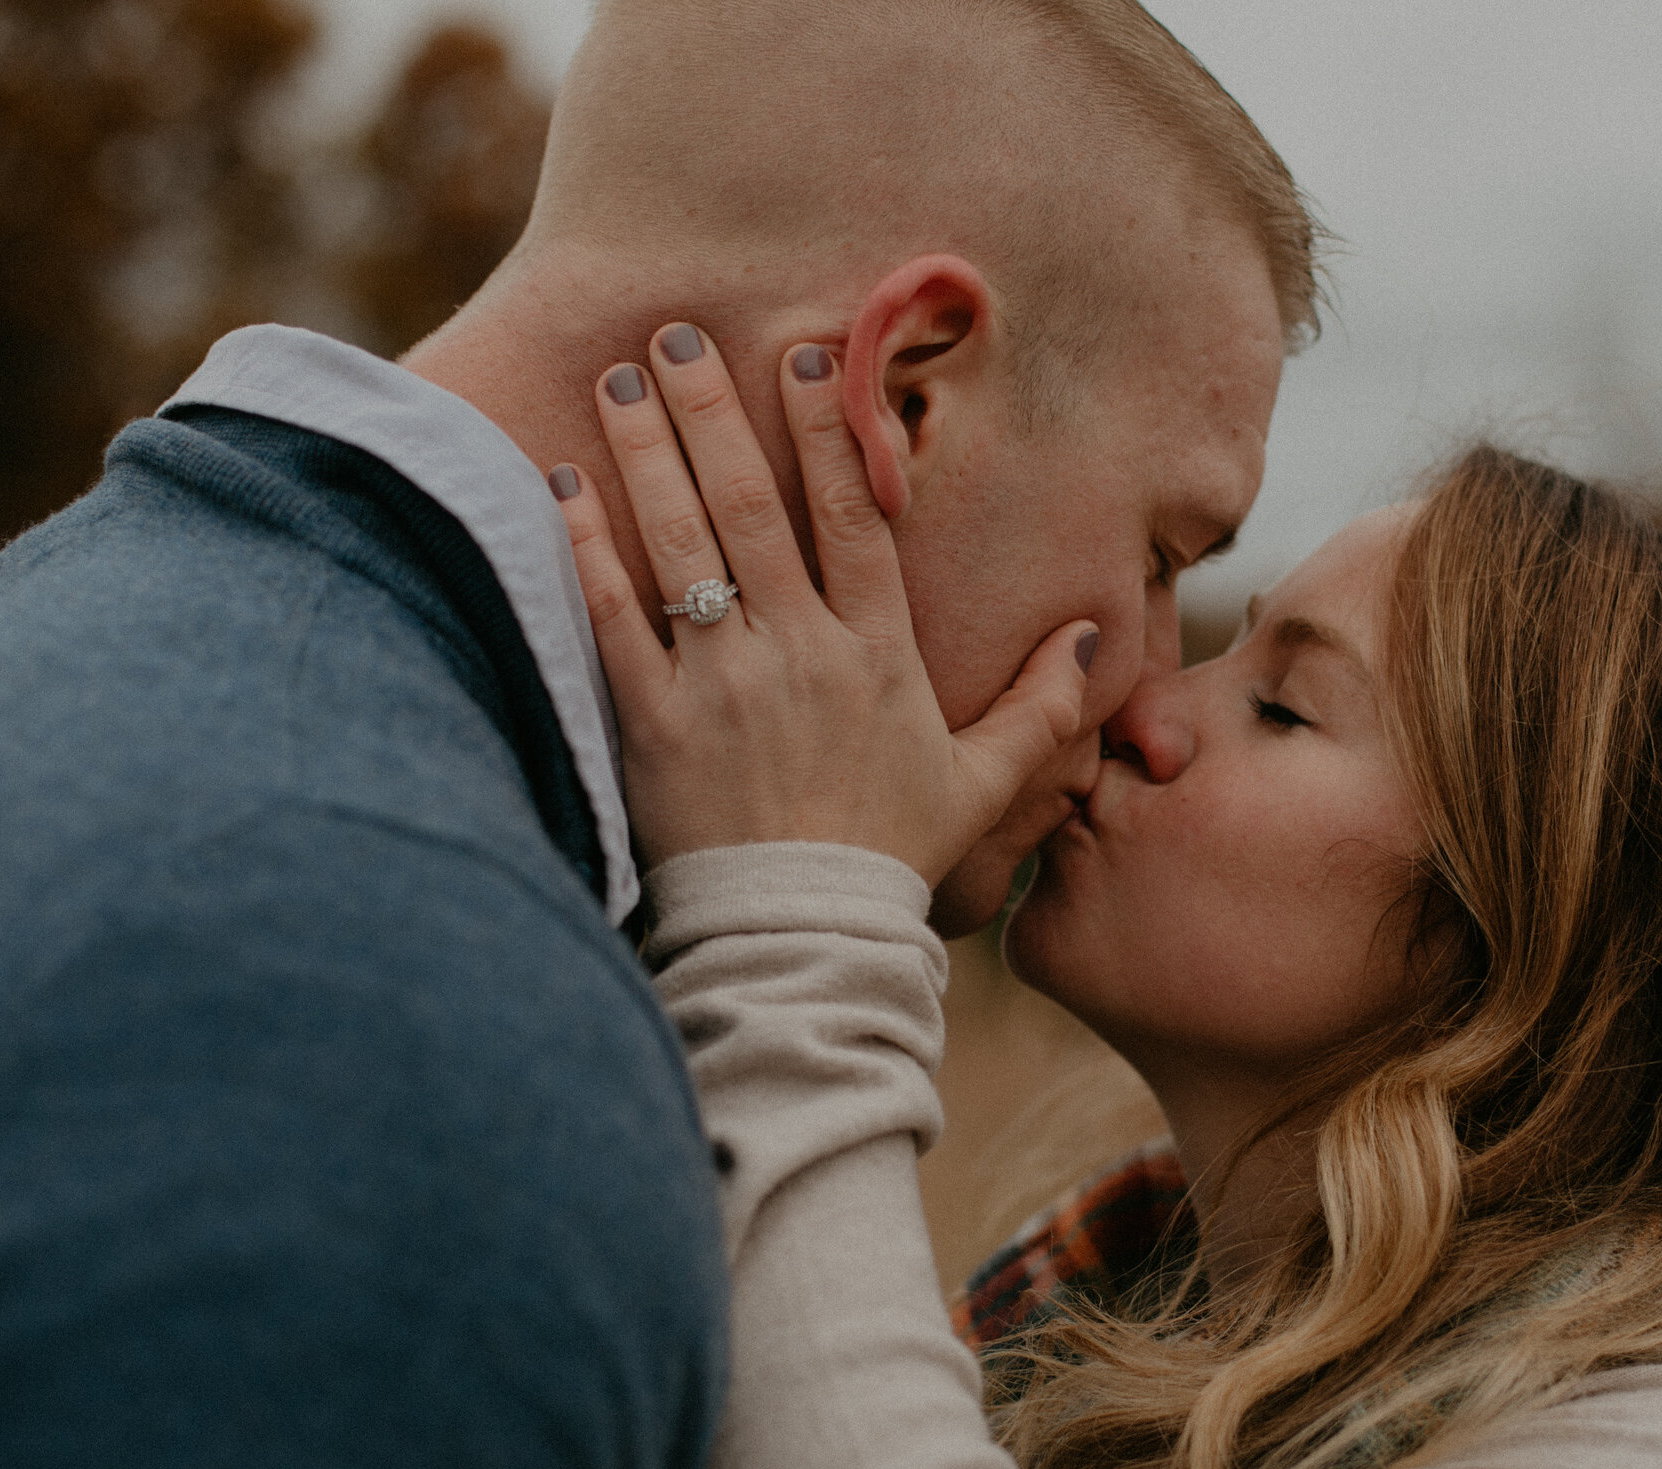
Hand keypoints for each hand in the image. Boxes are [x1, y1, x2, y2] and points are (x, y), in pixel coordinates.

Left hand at [553, 326, 1096, 888]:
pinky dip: (587, 546)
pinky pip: (615, 617)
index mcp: (878, 653)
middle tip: (675, 336)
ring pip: (681, 542)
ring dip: (647, 451)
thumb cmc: (890, 855)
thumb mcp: (981, 783)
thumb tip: (1098, 636)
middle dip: (712, 410)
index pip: (856, 516)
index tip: (807, 357)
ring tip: (617, 377)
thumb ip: (1040, 705)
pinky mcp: (656, 724)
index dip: (830, 431)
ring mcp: (724, 684)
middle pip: (752, 505)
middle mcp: (801, 652)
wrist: (804, 940)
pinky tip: (563, 481)